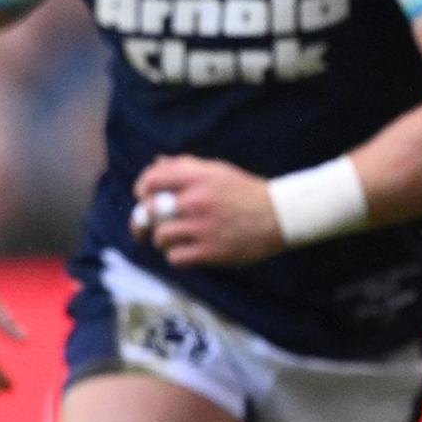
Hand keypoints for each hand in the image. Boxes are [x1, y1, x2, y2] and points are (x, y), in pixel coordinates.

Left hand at [130, 154, 282, 265]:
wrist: (280, 216)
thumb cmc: (245, 193)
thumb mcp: (218, 171)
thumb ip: (186, 166)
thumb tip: (157, 163)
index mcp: (199, 177)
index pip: (153, 179)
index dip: (141, 188)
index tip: (143, 197)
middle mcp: (198, 200)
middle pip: (150, 210)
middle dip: (143, 220)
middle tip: (144, 227)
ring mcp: (204, 227)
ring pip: (161, 236)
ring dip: (162, 240)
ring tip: (173, 240)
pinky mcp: (211, 251)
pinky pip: (175, 257)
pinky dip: (176, 256)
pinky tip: (186, 251)